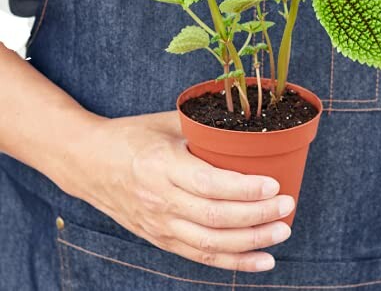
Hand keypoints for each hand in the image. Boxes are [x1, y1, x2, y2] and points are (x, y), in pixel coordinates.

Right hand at [71, 111, 294, 271]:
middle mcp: (160, 200)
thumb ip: (203, 126)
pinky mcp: (159, 238)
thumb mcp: (166, 123)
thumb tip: (245, 123)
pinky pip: (199, 257)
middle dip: (257, 216)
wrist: (88, 162)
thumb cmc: (131, 136)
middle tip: (287, 206)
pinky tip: (261, 259)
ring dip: (251, 242)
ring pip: (210, 243)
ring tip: (282, 232)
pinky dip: (233, 262)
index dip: (245, 188)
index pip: (210, 183)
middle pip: (215, 218)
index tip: (275, 184)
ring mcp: (159, 224)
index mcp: (162, 165)